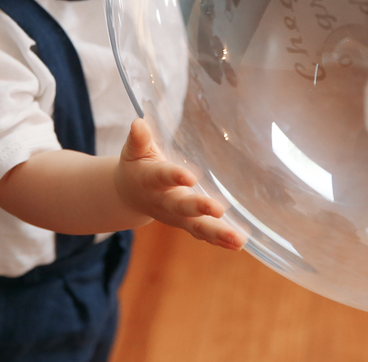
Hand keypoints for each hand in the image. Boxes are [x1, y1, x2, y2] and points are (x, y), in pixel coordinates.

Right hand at [115, 119, 245, 249]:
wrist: (129, 194)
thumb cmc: (136, 165)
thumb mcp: (134, 150)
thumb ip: (139, 139)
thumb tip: (139, 123)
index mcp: (149, 179)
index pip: (162, 176)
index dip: (175, 176)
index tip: (190, 177)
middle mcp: (163, 201)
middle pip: (181, 207)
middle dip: (199, 208)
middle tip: (218, 210)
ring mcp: (175, 216)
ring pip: (196, 226)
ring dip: (217, 233)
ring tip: (238, 239)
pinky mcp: (186, 224)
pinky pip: (203, 233)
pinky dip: (220, 240)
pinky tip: (239, 243)